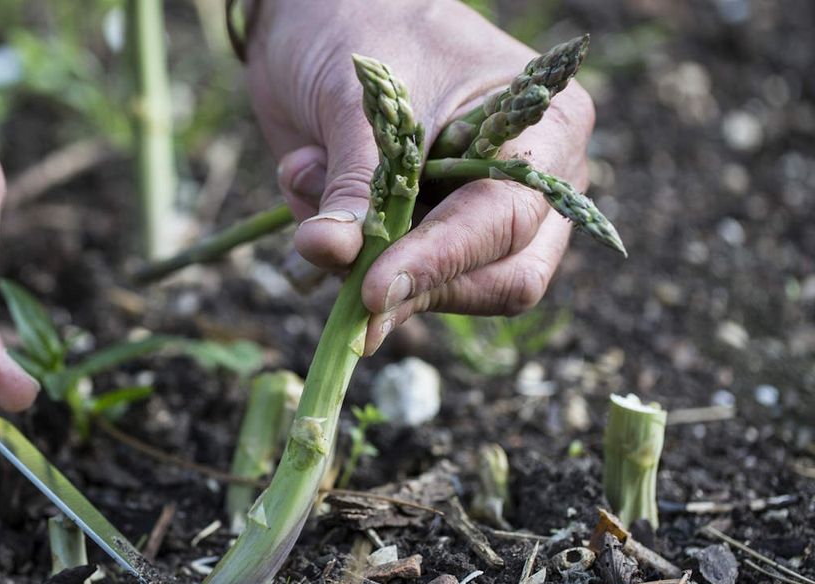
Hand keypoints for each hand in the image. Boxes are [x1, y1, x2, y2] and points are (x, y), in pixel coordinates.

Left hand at [245, 0, 594, 352]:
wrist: (313, 13)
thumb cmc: (361, 24)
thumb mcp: (360, 99)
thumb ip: (354, 180)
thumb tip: (333, 252)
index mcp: (544, 131)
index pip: (507, 219)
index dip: (443, 261)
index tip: (376, 288)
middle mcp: (526, 185)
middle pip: (501, 279)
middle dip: (416, 285)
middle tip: (349, 290)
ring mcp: (473, 216)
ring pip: (441, 291)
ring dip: (360, 260)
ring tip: (307, 174)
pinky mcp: (417, 235)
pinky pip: (383, 275)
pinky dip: (334, 247)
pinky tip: (305, 173)